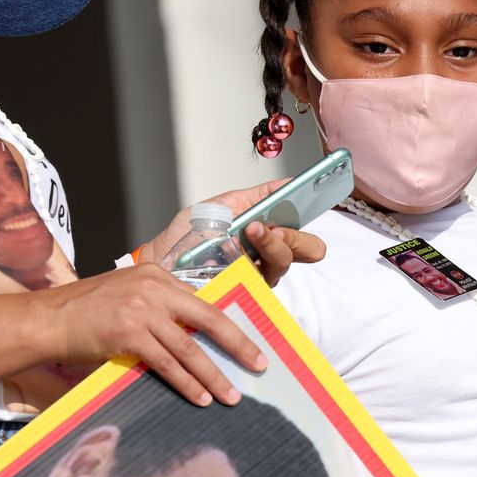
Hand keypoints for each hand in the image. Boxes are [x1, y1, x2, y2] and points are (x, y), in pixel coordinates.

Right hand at [34, 264, 264, 405]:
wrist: (46, 319)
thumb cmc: (86, 310)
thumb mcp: (128, 293)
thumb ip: (160, 304)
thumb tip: (195, 329)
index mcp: (156, 275)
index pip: (202, 303)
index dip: (229, 327)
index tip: (249, 344)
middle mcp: (153, 288)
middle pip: (208, 320)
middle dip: (238, 346)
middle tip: (259, 365)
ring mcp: (140, 311)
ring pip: (188, 349)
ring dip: (213, 375)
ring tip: (231, 395)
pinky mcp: (127, 334)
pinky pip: (167, 364)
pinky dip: (186, 383)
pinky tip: (201, 397)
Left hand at [139, 179, 327, 285]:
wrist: (161, 260)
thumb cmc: (189, 236)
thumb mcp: (223, 205)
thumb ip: (257, 197)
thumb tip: (289, 184)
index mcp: (271, 237)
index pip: (306, 231)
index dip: (314, 217)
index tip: (308, 198)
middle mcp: (270, 259)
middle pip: (309, 250)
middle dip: (296, 235)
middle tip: (275, 227)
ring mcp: (260, 277)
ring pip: (283, 261)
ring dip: (270, 243)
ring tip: (251, 230)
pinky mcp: (244, 293)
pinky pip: (259, 277)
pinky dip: (250, 259)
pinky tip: (236, 252)